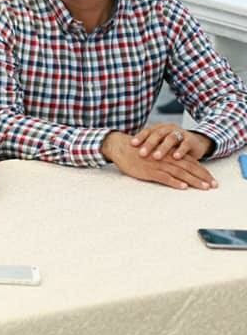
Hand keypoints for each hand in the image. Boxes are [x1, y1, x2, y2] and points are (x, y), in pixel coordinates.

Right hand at [102, 132, 216, 189]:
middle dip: (203, 177)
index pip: (190, 162)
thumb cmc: (138, 151)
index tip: (212, 180)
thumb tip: (180, 169)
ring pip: (180, 173)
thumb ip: (168, 158)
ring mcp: (158, 164)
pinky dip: (174, 182)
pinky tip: (183, 186)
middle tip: (214, 185)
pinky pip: (164, 177)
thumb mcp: (156, 152)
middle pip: (189, 167)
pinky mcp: (149, 171)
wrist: (121, 147)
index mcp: (169, 153)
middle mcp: (166, 158)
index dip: (203, 171)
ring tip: (204, 187)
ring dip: (193, 180)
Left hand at [130, 123, 212, 160]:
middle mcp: (168, 129)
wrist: (196, 142)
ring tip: (156, 157)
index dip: (139, 137)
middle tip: (141, 154)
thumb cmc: (173, 145)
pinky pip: (185, 144)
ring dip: (163, 148)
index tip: (131, 144)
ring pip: (170, 139)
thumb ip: (149, 145)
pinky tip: (175, 157)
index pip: (147, 131)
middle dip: (149, 144)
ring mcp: (180, 133)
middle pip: (157, 134)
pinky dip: (180, 150)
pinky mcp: (191, 140)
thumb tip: (128, 150)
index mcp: (159, 128)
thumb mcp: (161, 143)